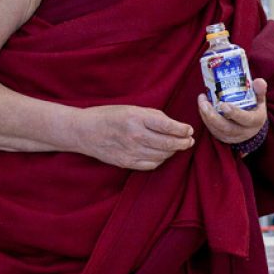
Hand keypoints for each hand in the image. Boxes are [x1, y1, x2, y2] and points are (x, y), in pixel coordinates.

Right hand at [74, 105, 194, 169]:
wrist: (84, 131)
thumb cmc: (110, 116)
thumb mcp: (132, 109)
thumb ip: (154, 116)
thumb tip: (177, 126)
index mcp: (136, 117)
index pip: (167, 126)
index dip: (182, 129)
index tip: (189, 130)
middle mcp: (134, 135)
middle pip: (168, 144)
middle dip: (183, 143)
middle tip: (189, 141)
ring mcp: (130, 151)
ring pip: (162, 156)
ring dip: (173, 151)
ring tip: (177, 146)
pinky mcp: (126, 163)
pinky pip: (151, 164)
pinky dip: (160, 160)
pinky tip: (162, 154)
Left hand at [197, 78, 267, 144]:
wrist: (251, 127)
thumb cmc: (255, 109)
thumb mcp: (260, 100)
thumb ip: (260, 90)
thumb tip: (258, 81)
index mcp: (255, 121)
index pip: (245, 119)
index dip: (234, 113)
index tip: (223, 104)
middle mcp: (244, 132)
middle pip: (227, 127)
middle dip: (213, 116)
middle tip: (204, 103)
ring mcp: (232, 137)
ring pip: (217, 129)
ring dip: (206, 116)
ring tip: (201, 101)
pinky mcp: (223, 137)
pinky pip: (212, 130)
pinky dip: (205, 119)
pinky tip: (202, 107)